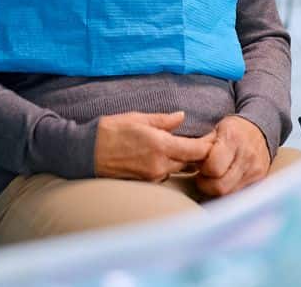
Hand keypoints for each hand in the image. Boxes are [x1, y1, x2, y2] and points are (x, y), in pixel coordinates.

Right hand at [93, 111, 215, 181]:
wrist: (86, 152)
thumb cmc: (111, 130)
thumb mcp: (138, 118)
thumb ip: (164, 120)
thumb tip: (181, 117)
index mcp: (160, 145)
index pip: (196, 150)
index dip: (208, 145)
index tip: (213, 138)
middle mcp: (159, 165)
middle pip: (189, 161)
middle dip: (195, 152)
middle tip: (200, 140)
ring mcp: (152, 176)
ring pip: (176, 168)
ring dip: (179, 159)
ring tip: (175, 146)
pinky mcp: (145, 182)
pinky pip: (163, 174)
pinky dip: (165, 165)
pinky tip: (156, 155)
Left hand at [195, 115, 270, 197]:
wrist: (261, 130)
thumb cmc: (234, 130)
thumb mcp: (216, 130)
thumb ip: (202, 146)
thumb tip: (184, 160)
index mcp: (233, 138)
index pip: (213, 167)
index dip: (202, 170)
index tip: (199, 166)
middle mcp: (247, 156)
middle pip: (221, 185)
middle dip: (207, 184)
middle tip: (203, 177)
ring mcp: (255, 170)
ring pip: (229, 193)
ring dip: (217, 189)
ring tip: (213, 179)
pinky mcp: (260, 180)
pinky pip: (239, 193)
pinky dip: (229, 190)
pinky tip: (225, 181)